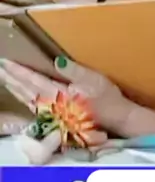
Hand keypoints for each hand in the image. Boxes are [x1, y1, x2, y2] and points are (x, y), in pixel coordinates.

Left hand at [0, 59, 117, 163]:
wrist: (116, 119)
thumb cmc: (107, 98)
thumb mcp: (94, 79)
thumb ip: (74, 71)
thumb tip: (57, 61)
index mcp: (60, 93)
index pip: (35, 80)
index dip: (20, 71)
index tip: (7, 62)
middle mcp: (53, 104)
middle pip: (28, 90)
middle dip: (14, 79)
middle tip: (2, 68)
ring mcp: (53, 113)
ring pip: (29, 99)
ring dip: (17, 89)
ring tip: (7, 79)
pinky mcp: (57, 118)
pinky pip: (35, 108)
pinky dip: (25, 100)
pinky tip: (22, 95)